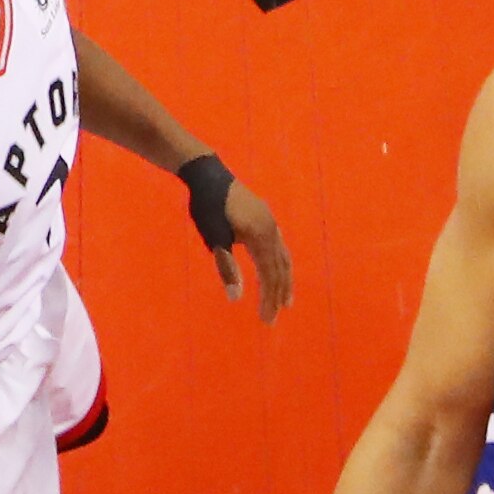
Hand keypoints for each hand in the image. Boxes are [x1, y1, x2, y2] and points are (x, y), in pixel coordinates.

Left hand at [211, 182, 294, 323]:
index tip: (266, 319)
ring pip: (283, 259)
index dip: (268, 299)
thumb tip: (235, 297)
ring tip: (285, 301)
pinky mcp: (267, 219)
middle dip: (277, 295)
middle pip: (279, 270)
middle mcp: (272, 232)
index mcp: (260, 238)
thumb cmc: (208, 207)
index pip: (269, 276)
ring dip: (284, 282)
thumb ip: (227, 268)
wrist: (209, 175)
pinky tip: (279, 270)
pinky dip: (282, 265)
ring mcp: (272, 224)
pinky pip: (280, 248)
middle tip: (272, 318)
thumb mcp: (214, 239)